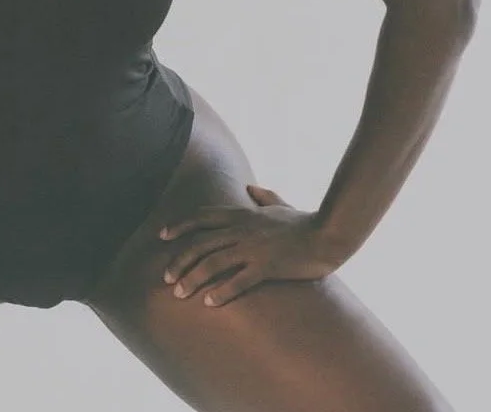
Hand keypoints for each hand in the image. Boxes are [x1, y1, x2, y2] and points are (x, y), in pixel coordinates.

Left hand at [158, 183, 346, 306]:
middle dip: (179, 260)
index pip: (201, 217)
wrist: (328, 234)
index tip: (162, 236)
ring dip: (193, 278)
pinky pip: (239, 280)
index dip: (180, 225)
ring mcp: (253, 248)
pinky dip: (222, 291)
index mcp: (241, 215)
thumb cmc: (305, 222)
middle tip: (166, 277)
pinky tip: (210, 302)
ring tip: (179, 293)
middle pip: (200, 243)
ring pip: (213, 263)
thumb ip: (263, 196)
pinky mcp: (267, 266)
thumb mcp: (280, 204)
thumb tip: (250, 188)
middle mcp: (241, 230)